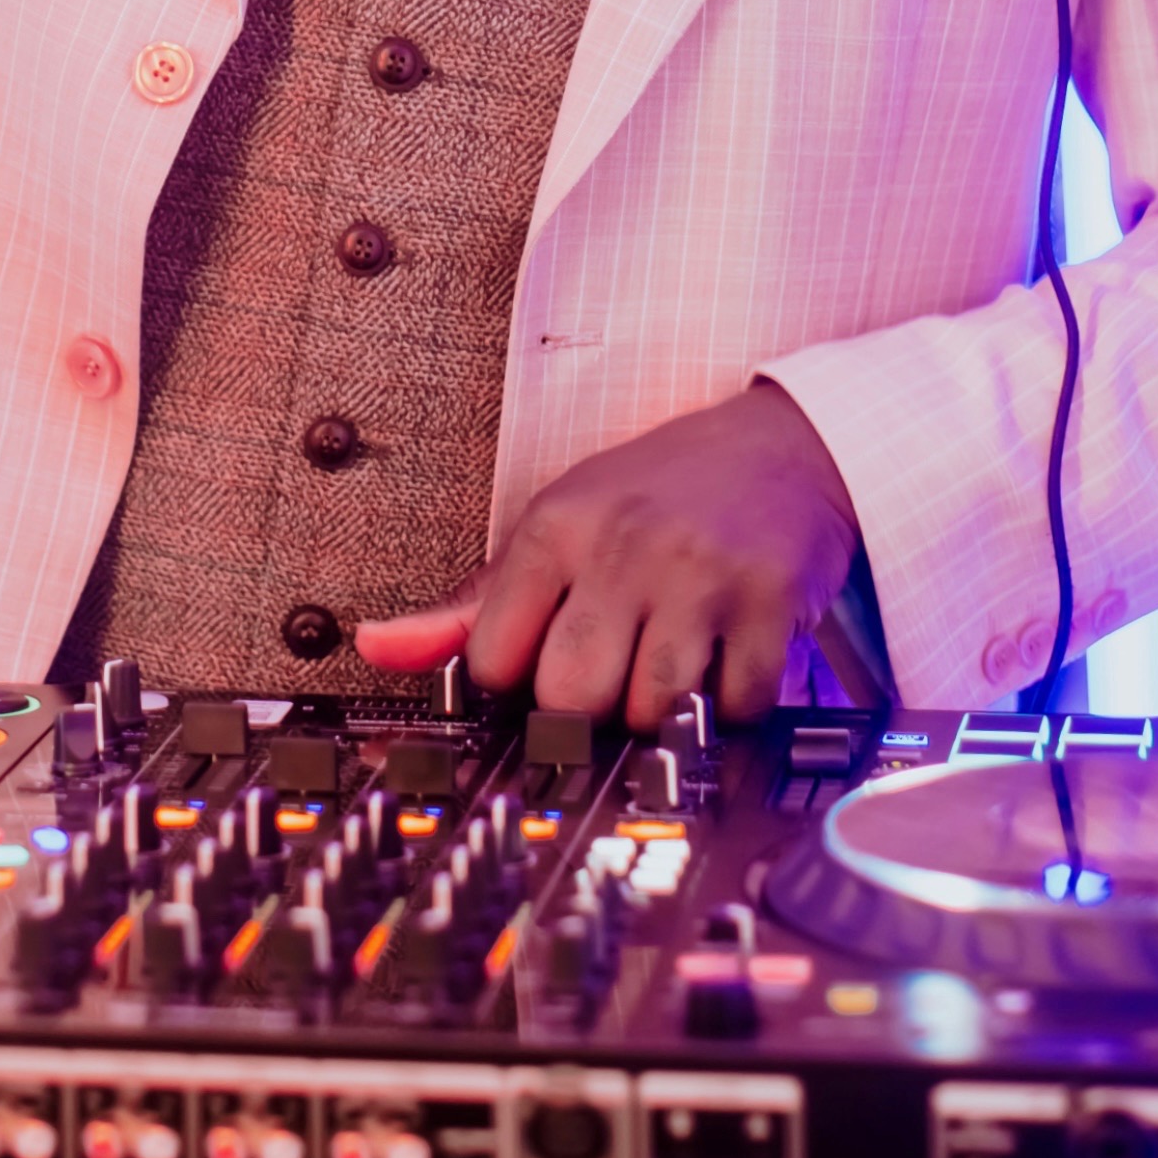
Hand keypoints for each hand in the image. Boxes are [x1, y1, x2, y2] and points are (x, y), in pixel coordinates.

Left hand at [355, 383, 868, 726]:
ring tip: (670, 668)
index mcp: (557, 526)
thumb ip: (469, 603)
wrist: (781, 445)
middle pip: (569, 697)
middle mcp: (623, 545)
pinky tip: (726, 662)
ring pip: (648, 709)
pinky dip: (730, 709)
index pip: (494, 659)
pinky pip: (733, 708)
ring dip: (660, 713)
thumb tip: (377, 647)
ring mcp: (698, 574)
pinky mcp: (768, 602)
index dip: (516, 686)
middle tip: (615, 676)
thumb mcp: (557, 526)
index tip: (545, 670)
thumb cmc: (653, 495)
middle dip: (588, 711)